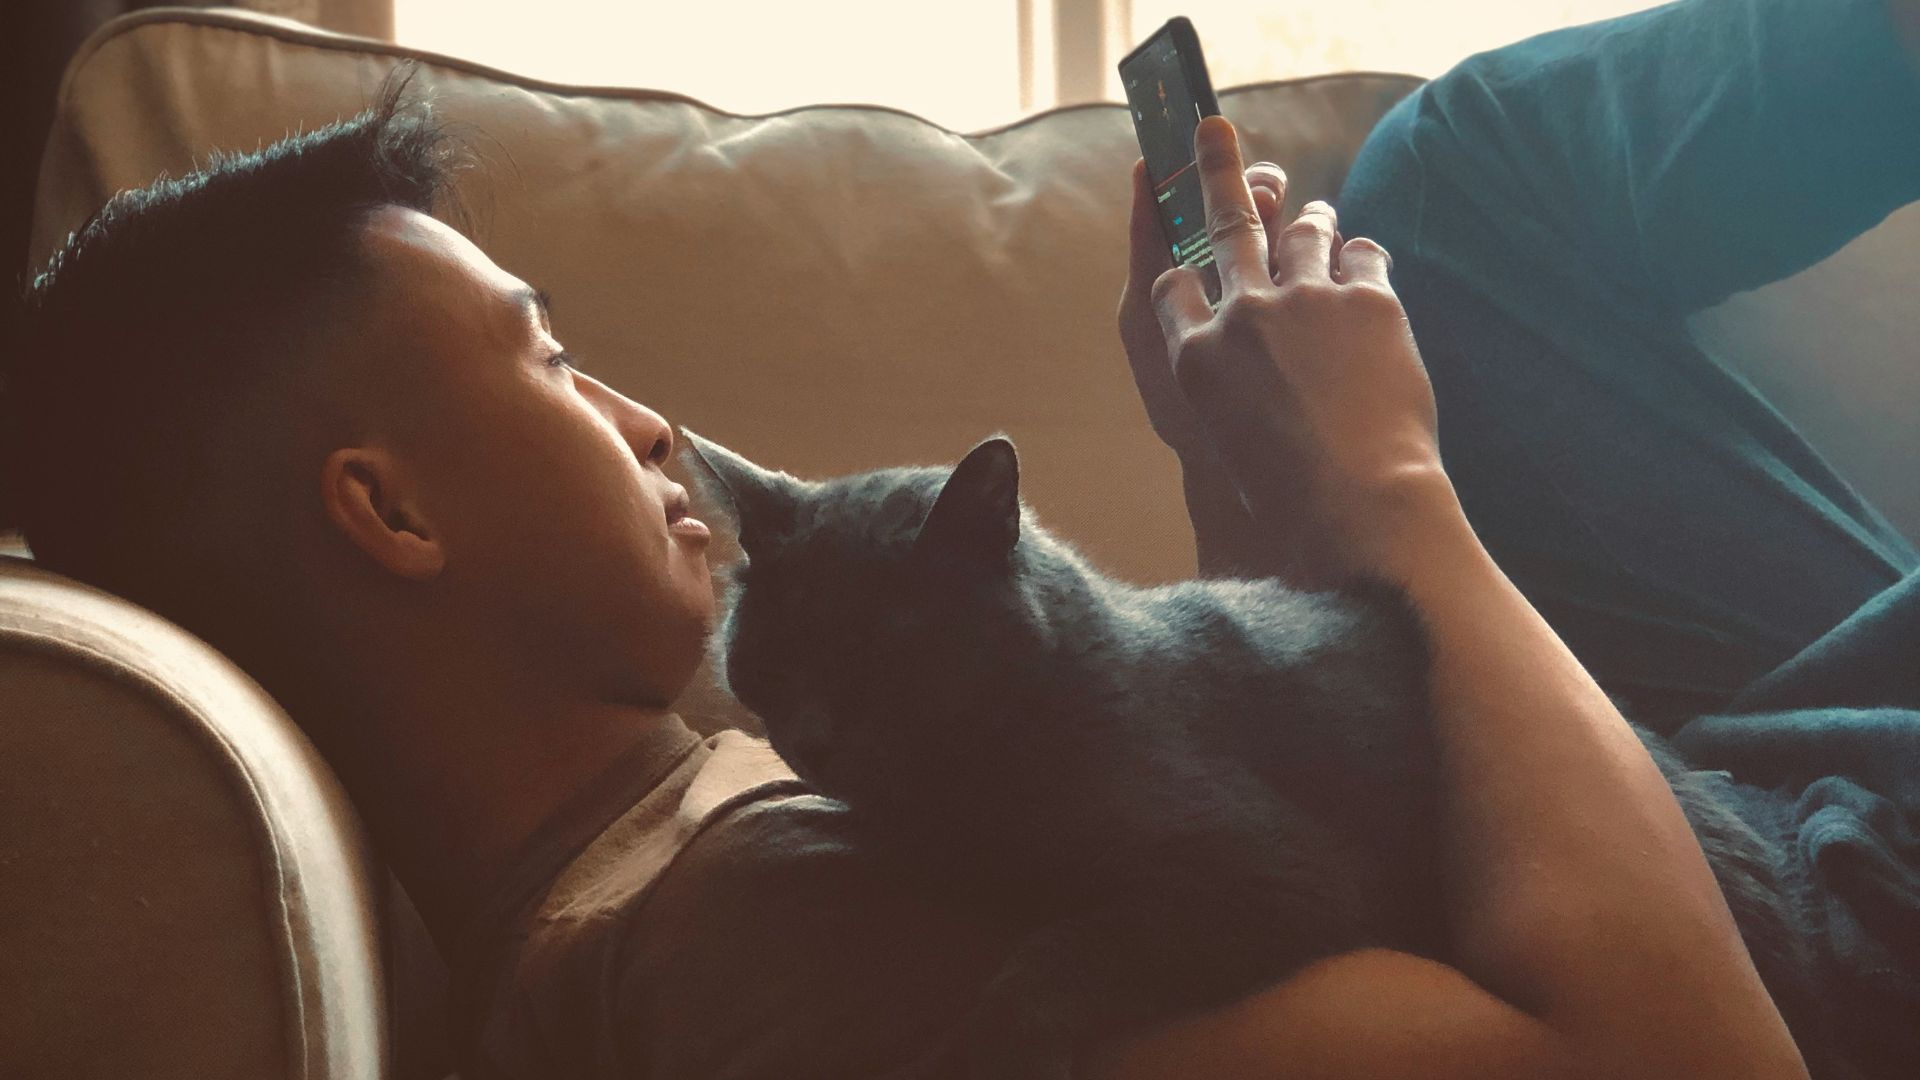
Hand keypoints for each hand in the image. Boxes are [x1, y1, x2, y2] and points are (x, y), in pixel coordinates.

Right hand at [1146, 116, 1448, 581]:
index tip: (1188, 261)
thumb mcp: (1228, 448)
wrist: (1358, 506)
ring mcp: (1305, 300)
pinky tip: (1367, 268)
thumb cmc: (1291, 497)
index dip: (1182, 270)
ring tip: (1315, 214)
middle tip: (1212, 131)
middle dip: (1215, 171)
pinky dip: (1363, 258)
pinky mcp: (1367, 299)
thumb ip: (1231, 398)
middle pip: (1224, 224)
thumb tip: (1258, 383)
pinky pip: (1364, 253)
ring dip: (1310, 218)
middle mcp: (1241, 315)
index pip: (1172, 286)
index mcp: (1196, 358)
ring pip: (1303, 229)